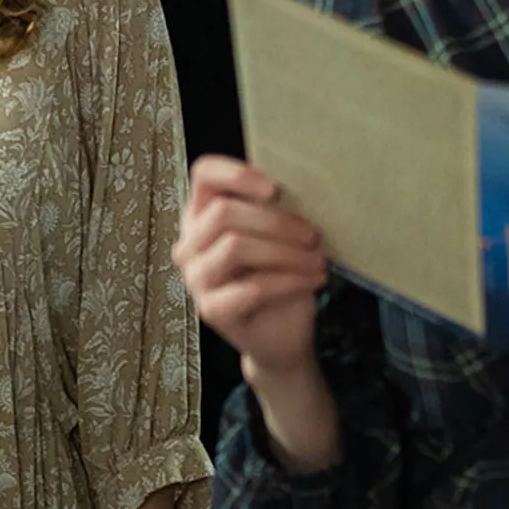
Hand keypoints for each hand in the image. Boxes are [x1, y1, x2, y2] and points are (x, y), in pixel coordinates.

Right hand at [174, 155, 329, 372]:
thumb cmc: (279, 276)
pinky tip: (313, 279)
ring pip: (235, 247)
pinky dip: (290, 280)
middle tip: (312, 235)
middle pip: (223, 213)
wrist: (281, 333)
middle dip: (276, 222)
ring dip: (286, 252)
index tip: (275, 189)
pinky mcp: (211, 309)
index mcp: (203, 215)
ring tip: (317, 260)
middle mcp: (191, 244)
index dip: (237, 174)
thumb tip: (297, 190)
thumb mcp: (278, 236)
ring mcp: (196, 278)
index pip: (204, 175)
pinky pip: (252, 287)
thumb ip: (274, 210)